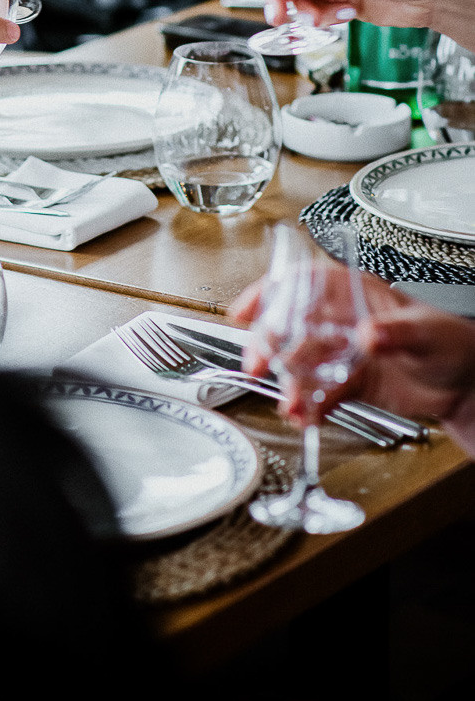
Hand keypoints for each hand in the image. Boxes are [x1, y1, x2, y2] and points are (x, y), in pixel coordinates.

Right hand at [233, 268, 474, 448]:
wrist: (465, 387)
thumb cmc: (450, 342)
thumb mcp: (425, 331)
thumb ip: (396, 332)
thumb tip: (368, 333)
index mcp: (356, 294)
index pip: (303, 285)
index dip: (269, 293)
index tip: (247, 310)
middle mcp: (343, 321)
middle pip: (293, 326)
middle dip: (269, 344)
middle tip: (256, 364)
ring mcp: (344, 353)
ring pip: (303, 364)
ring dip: (290, 383)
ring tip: (289, 403)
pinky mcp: (350, 383)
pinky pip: (321, 394)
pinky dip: (310, 405)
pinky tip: (304, 415)